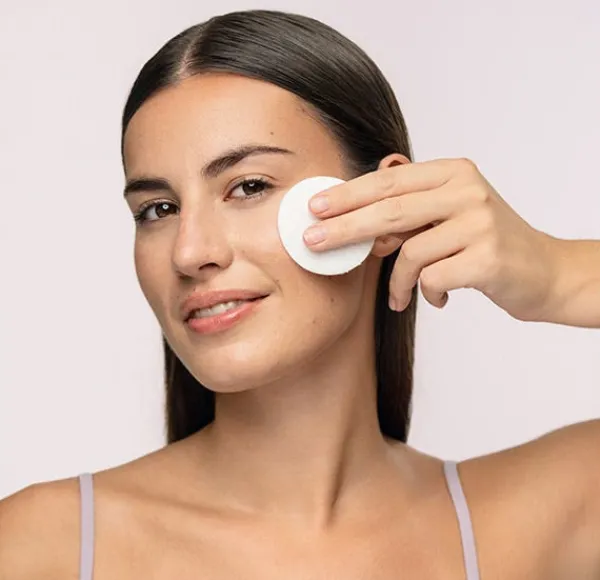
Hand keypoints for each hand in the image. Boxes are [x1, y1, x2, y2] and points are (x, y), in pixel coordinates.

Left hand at [303, 157, 558, 321]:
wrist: (543, 272)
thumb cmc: (484, 245)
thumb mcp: (449, 214)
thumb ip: (409, 210)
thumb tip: (350, 216)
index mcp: (454, 172)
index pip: (389, 180)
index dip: (348, 194)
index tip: (314, 207)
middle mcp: (467, 191)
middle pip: (390, 208)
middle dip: (344, 228)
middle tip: (312, 242)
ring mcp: (480, 223)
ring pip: (410, 251)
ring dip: (396, 281)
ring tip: (398, 296)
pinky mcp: (488, 257)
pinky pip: (431, 278)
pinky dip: (425, 293)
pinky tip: (436, 299)